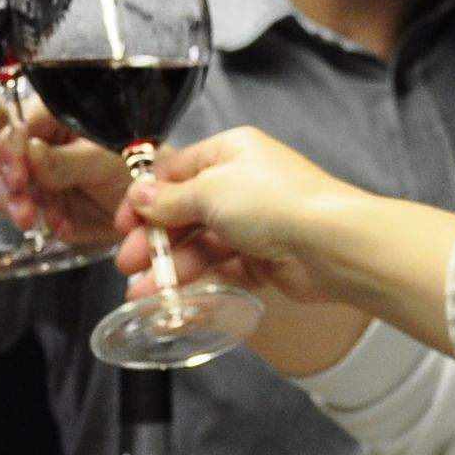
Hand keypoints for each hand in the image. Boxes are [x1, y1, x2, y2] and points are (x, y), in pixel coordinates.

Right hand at [0, 120, 136, 249]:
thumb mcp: (104, 162)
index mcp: (54, 116)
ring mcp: (33, 171)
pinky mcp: (35, 200)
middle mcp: (37, 140)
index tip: (19, 180)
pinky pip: (18, 210)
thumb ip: (65, 160)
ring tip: (38, 222)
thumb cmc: (135, 168)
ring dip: (16, 206)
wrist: (148, 207)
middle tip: (24, 212)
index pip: (18, 127)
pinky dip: (38, 221)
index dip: (12, 152)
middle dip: (7, 186)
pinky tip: (63, 227)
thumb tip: (30, 151)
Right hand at [119, 125, 369, 305]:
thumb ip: (170, 199)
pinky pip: (223, 272)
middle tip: (130, 264)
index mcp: (230, 153)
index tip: (124, 225)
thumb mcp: (210, 191)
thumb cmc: (276, 202)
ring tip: (145, 294)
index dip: (146, 199)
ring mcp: (254, 224)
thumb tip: (141, 195)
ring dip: (172, 270)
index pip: (176, 173)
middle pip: (185, 214)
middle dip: (156, 241)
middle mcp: (242, 185)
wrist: (330, 244)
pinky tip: (178, 301)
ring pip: (202, 247)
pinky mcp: (264, 260)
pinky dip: (200, 285)